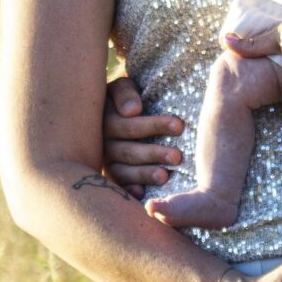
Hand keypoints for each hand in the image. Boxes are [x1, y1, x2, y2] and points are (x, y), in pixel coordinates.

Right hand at [102, 74, 184, 192]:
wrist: (112, 114)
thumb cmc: (125, 99)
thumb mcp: (123, 88)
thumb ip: (125, 93)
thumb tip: (133, 111)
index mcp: (105, 119)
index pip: (129, 125)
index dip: (154, 125)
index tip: (179, 126)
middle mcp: (102, 143)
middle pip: (128, 151)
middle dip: (154, 153)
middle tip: (177, 156)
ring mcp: (105, 163)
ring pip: (122, 172)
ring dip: (144, 174)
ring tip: (165, 176)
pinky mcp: (110, 179)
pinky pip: (118, 188)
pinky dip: (128, 191)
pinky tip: (141, 194)